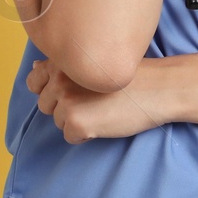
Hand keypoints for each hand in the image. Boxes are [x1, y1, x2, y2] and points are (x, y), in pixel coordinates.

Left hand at [27, 57, 167, 143]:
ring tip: (104, 108)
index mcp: (65, 61)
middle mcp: (60, 78)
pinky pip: (70, 136)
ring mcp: (66, 101)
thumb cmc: (135, 75)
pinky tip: (106, 120)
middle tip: (97, 98)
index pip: (35, 79)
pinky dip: (87, 134)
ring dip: (78, 119)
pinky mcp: (76, 122)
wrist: (162, 88)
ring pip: (58, 121)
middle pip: (46, 104)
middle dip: (66, 106)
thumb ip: (66, 66)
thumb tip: (35, 67)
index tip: (76, 88)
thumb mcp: (98, 62)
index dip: (52, 88)